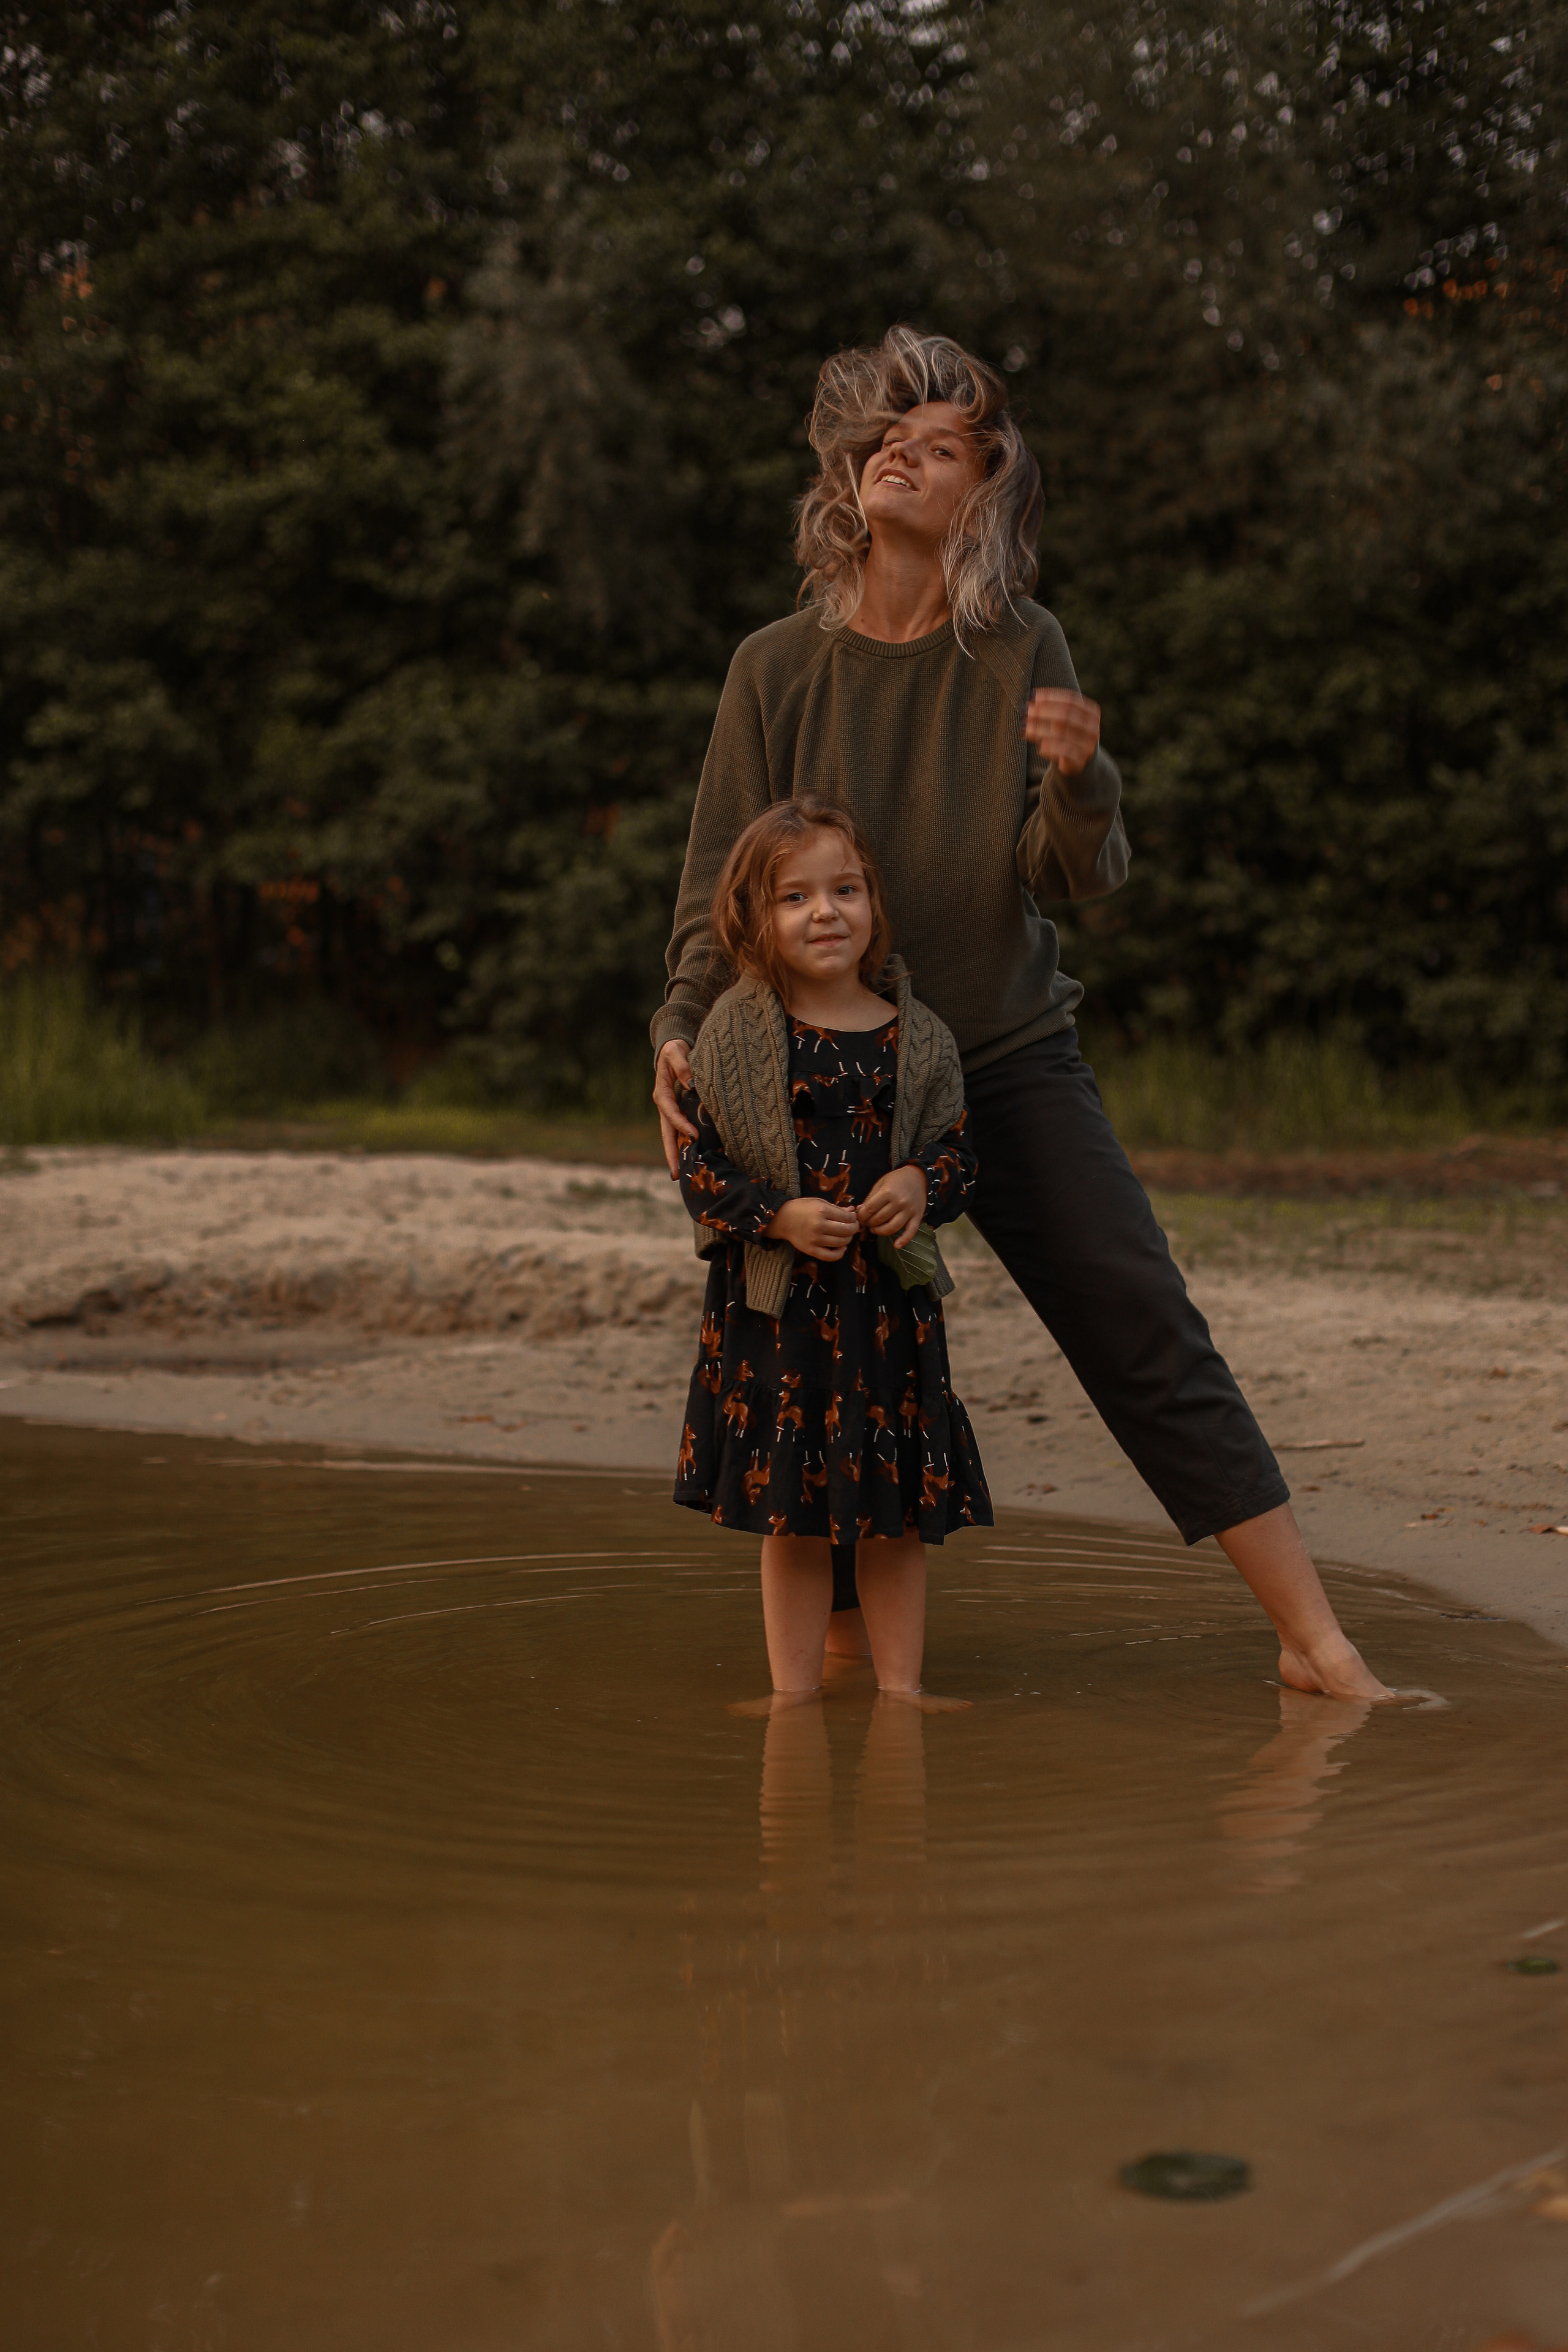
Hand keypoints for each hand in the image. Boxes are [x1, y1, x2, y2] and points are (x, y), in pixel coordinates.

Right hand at [653, 1039, 696, 1177]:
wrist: (673, 1049)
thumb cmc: (675, 1049)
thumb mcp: (676, 1051)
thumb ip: (683, 1065)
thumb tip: (691, 1083)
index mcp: (662, 1093)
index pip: (670, 1113)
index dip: (681, 1125)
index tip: (694, 1135)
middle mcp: (664, 1106)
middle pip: (666, 1134)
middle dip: (671, 1154)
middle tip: (675, 1174)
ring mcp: (670, 1111)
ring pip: (672, 1136)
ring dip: (676, 1154)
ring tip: (681, 1174)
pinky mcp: (679, 1111)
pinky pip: (680, 1131)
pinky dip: (684, 1145)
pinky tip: (691, 1158)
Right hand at [764, 1197, 860, 1261]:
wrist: (783, 1219)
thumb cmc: (802, 1208)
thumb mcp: (819, 1203)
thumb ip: (837, 1208)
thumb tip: (852, 1211)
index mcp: (822, 1211)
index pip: (847, 1217)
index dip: (853, 1218)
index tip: (852, 1217)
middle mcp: (819, 1226)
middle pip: (847, 1230)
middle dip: (854, 1228)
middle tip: (853, 1226)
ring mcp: (815, 1239)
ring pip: (841, 1243)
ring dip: (848, 1239)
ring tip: (846, 1235)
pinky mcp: (811, 1250)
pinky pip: (830, 1256)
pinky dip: (840, 1253)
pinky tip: (842, 1247)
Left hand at [857, 1164, 926, 1249]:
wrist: (918, 1177)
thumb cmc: (896, 1180)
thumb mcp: (881, 1184)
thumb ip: (870, 1198)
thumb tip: (859, 1211)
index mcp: (888, 1192)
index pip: (869, 1209)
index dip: (861, 1216)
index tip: (859, 1218)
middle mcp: (899, 1202)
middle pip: (879, 1219)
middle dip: (869, 1223)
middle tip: (866, 1223)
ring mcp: (909, 1211)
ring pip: (892, 1228)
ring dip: (880, 1232)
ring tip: (874, 1229)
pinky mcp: (917, 1217)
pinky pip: (911, 1231)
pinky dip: (904, 1240)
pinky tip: (897, 1246)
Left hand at [1023, 688, 1100, 777]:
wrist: (1076, 761)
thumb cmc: (1066, 735)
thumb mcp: (1063, 720)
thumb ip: (1052, 709)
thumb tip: (1032, 702)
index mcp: (1092, 713)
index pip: (1070, 700)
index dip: (1050, 697)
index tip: (1033, 697)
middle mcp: (1093, 728)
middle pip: (1065, 715)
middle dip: (1043, 712)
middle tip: (1027, 713)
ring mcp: (1088, 745)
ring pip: (1061, 733)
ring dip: (1040, 730)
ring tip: (1026, 729)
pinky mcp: (1081, 761)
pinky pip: (1062, 751)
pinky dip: (1049, 747)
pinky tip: (1039, 747)